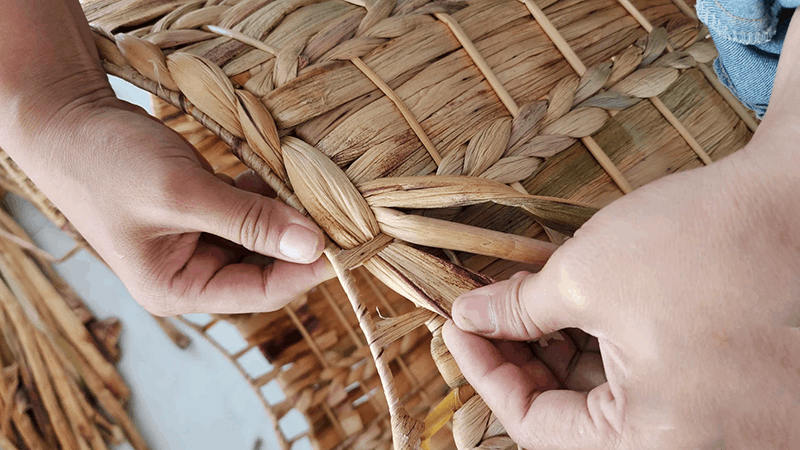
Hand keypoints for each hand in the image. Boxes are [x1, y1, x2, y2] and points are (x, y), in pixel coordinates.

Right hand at [0, 0, 334, 315]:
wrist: (68, 122)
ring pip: (262, 239)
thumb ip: (248, 220)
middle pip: (267, 268)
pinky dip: (269, 196)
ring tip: (320, 190)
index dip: (307, 269)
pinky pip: (249, 212)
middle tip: (342, 210)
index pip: (262, 291)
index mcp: (178, 289)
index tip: (347, 241)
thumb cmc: (109, 163)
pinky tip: (285, 175)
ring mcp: (198, 244)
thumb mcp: (181, 192)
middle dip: (301, 241)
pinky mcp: (203, 214)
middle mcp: (191, 274)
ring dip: (288, 215)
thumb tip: (312, 244)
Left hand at [443, 140, 799, 448]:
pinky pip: (639, 378)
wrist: (797, 200)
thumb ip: (516, 309)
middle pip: (571, 413)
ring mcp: (707, 417)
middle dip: (519, 356)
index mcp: (653, 440)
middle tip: (484, 310)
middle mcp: (684, 441)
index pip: (536, 425)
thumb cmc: (701, 241)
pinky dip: (596, 344)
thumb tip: (469, 318)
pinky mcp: (718, 385)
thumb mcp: (585, 277)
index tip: (456, 326)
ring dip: (555, 348)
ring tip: (521, 299)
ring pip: (603, 394)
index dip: (485, 372)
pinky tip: (565, 303)